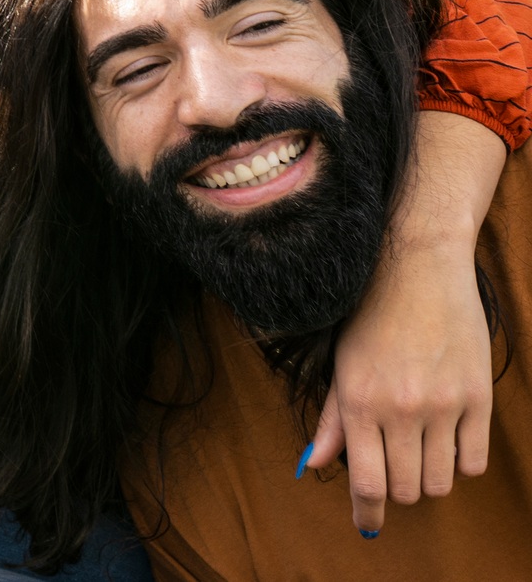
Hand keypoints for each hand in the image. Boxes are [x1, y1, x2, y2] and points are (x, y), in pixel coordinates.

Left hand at [307, 111, 503, 534]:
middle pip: (407, 489)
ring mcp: (443, 405)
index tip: (367, 523)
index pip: (366, 482)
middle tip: (394, 466)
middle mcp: (400, 409)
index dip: (367, 512)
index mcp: (358, 403)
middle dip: (399, 488)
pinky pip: (475, 461)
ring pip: (442, 482)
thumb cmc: (368, 316)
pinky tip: (449, 439)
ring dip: (430, 477)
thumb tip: (314, 464)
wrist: (417, 269)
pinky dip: (462, 461)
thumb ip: (330, 420)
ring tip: (420, 450)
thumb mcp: (339, 365)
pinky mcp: (477, 397)